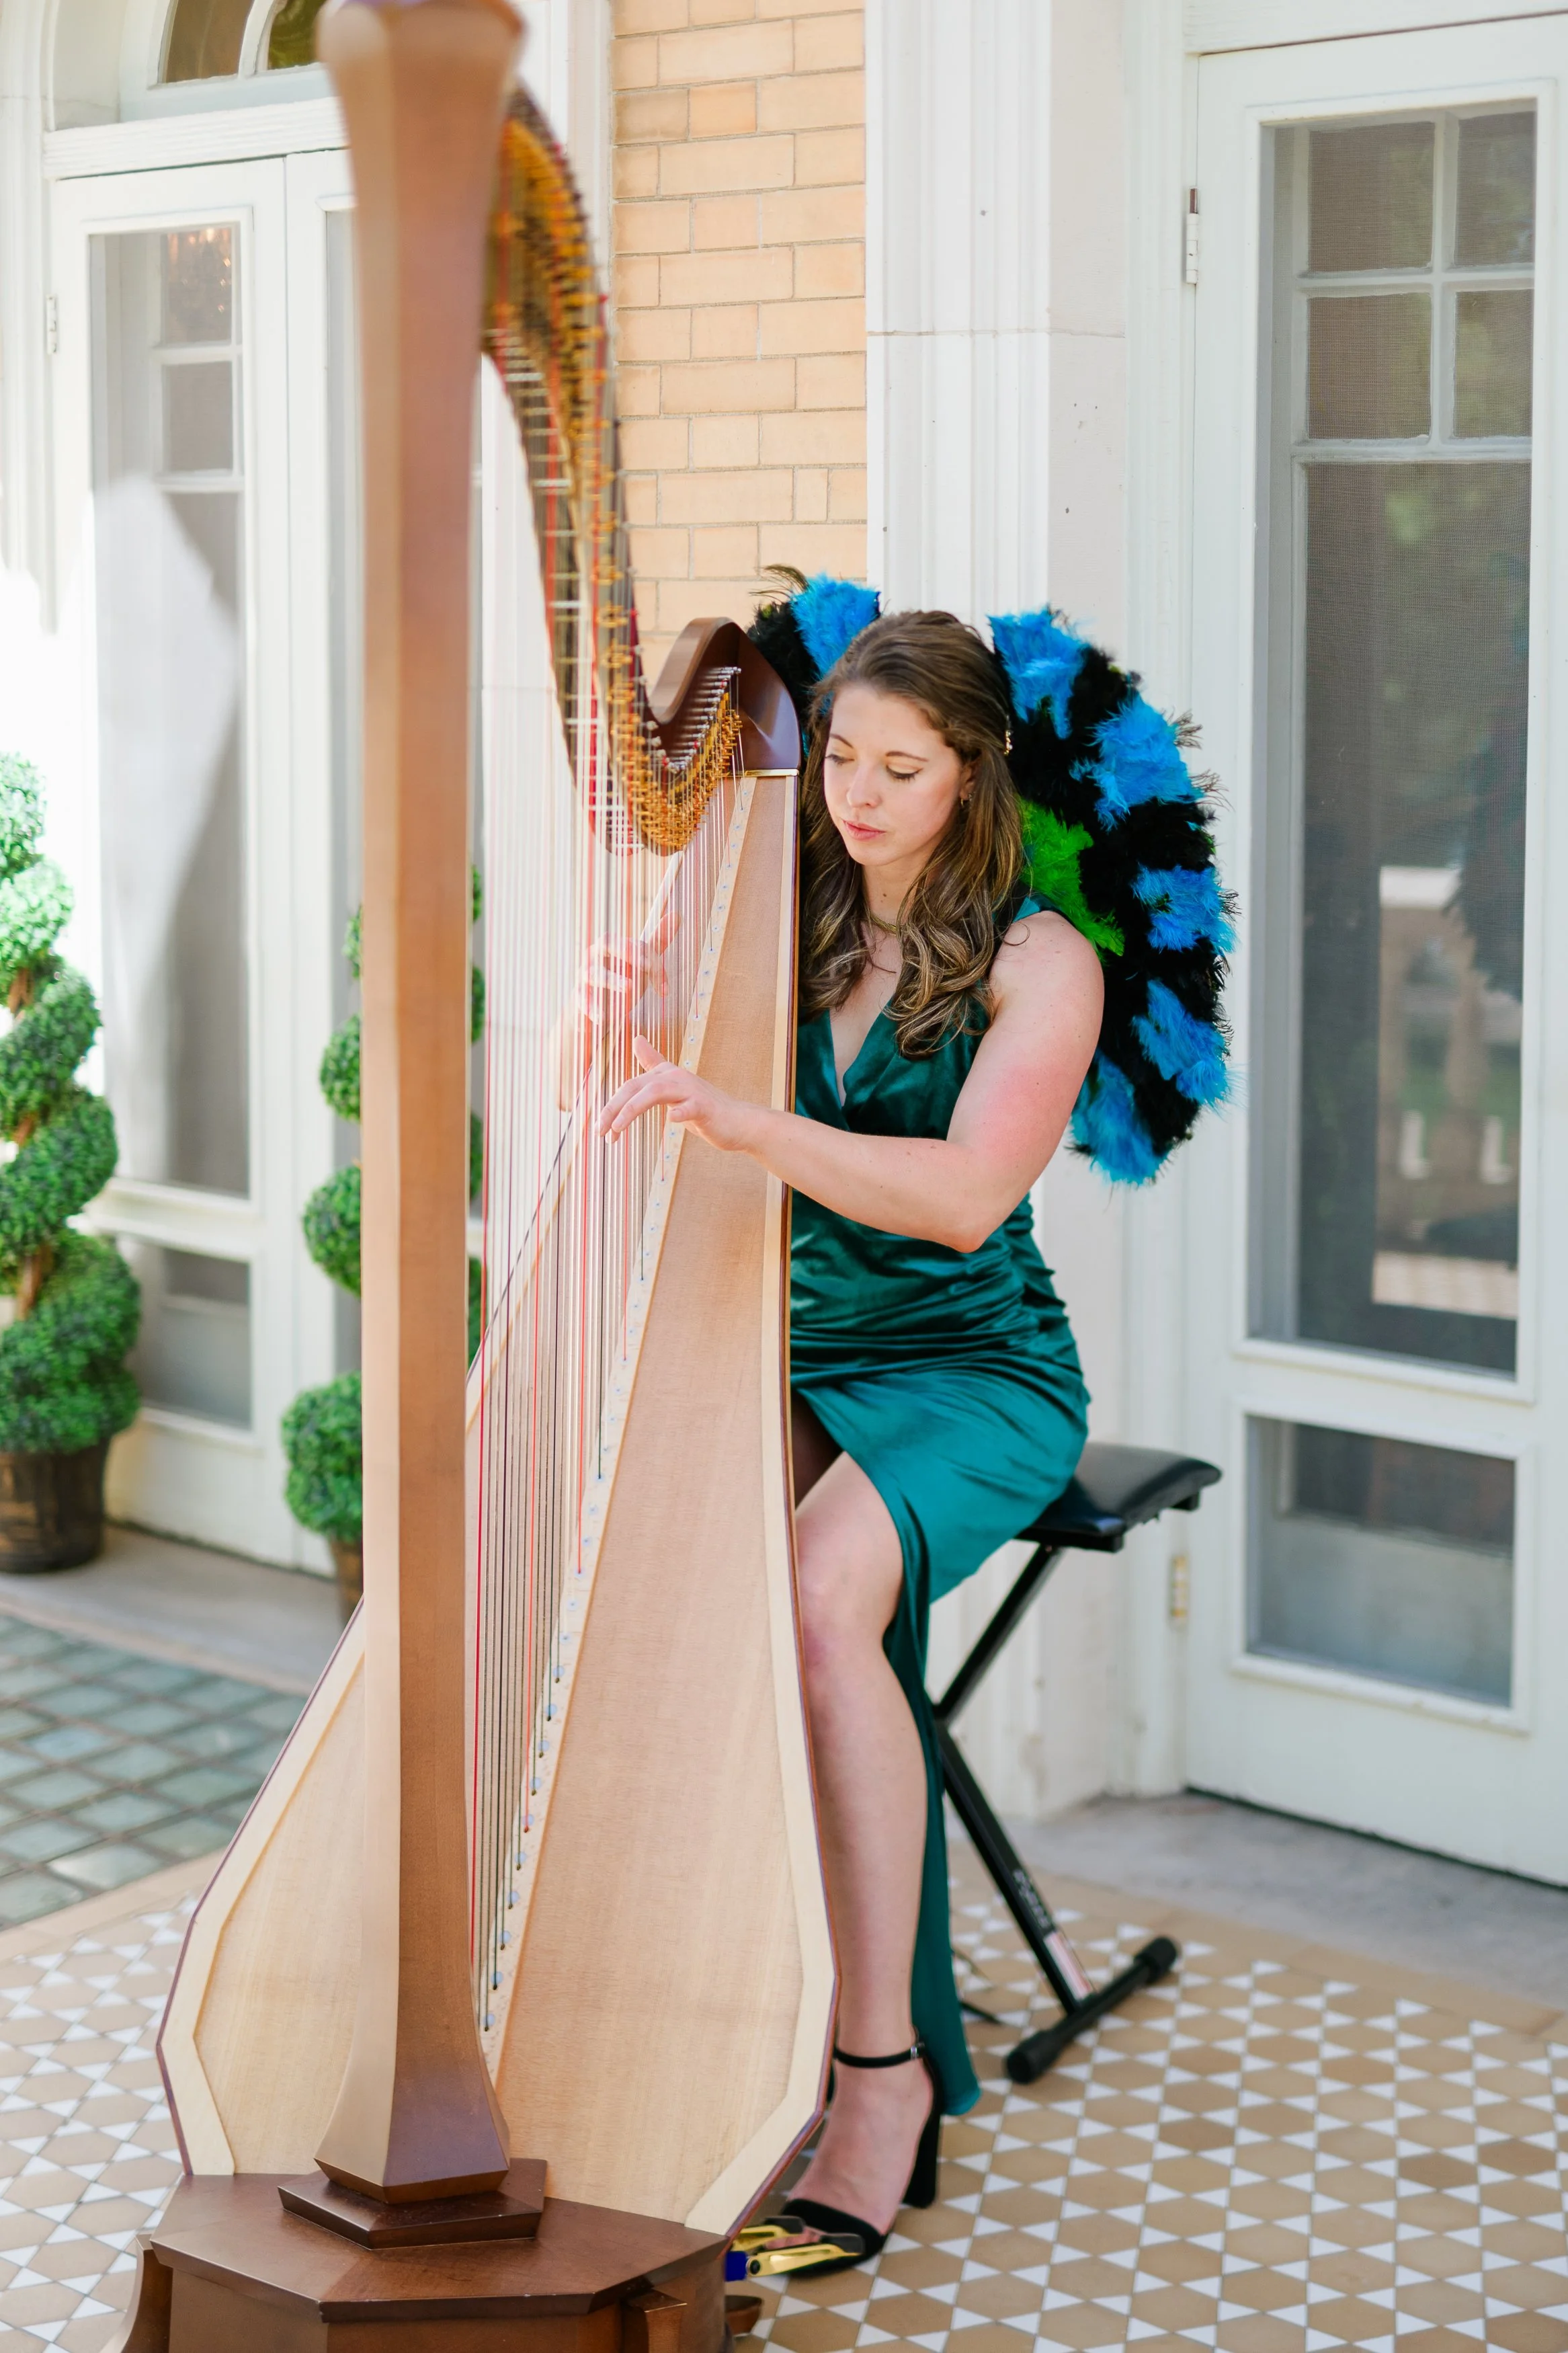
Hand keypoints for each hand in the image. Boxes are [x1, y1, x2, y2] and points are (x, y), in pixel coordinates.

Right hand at [577, 911, 678, 1028]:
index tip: (661, 979)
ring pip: (594, 973)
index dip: (649, 956)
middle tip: (646, 966)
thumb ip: (657, 942)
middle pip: (606, 943)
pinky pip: (583, 1001)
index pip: (631, 942)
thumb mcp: (641, 963)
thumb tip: (677, 914)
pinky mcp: (579, 998)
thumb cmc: (622, 979)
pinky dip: (593, 1009)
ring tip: (629, 988)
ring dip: (613, 980)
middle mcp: (595, 956)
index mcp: (612, 945)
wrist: (598, 1010)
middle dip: (627, 951)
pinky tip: (603, 1018)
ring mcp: (584, 976)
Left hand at [596, 1036, 757, 1153]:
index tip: (598, 1128)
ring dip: (632, 1110)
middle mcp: (675, 1077)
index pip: (629, 1086)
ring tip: (616, 1130)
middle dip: (613, 1109)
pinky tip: (671, 1120)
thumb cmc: (702, 1108)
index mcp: (664, 1075)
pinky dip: (680, 1112)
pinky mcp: (705, 1107)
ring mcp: (691, 1091)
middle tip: (599, 1132)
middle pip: (636, 1087)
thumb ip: (654, 1063)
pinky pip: (690, 1107)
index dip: (611, 1105)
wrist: (737, 1122)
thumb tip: (637, 1038)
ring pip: (655, 1092)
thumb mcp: (673, 1087)